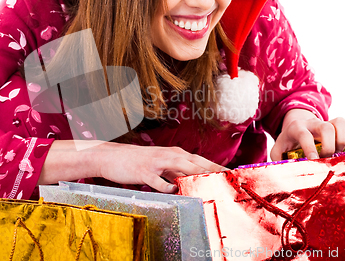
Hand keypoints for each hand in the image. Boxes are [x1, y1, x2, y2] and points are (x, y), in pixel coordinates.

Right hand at [96, 143, 227, 192]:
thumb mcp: (161, 165)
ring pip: (180, 167)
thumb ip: (177, 173)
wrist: (112, 156)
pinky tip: (173, 189)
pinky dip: (165, 185)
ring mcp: (156, 163)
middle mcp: (168, 155)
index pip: (200, 160)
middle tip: (228, 178)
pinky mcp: (143, 172)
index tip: (232, 175)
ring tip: (209, 182)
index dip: (216, 167)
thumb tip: (193, 183)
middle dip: (213, 170)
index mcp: (174, 153)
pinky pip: (156, 180)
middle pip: (195, 162)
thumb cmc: (139, 162)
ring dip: (195, 174)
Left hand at [270, 109, 344, 160]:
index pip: (304, 134)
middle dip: (328, 146)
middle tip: (326, 160)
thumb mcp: (278, 149)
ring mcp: (328, 124)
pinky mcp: (341, 130)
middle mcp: (314, 124)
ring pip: (341, 123)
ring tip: (338, 155)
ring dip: (342, 141)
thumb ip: (277, 160)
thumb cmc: (287, 142)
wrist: (297, 125)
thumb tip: (281, 175)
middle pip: (326, 127)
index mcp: (297, 128)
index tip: (314, 160)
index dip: (309, 147)